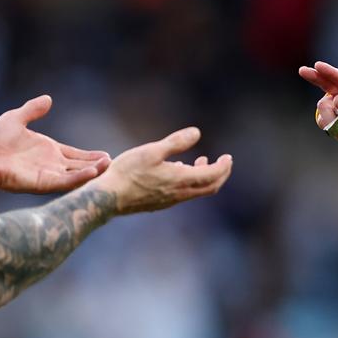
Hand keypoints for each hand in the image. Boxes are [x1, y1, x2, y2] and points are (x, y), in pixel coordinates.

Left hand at [0, 95, 110, 192]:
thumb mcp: (16, 118)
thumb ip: (33, 110)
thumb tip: (49, 99)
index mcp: (47, 151)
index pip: (74, 154)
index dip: (89, 156)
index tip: (106, 155)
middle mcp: (50, 164)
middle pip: (79, 166)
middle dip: (96, 165)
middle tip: (113, 163)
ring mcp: (47, 174)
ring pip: (76, 175)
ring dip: (92, 171)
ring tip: (107, 166)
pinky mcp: (42, 182)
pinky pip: (65, 182)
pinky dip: (79, 178)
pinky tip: (92, 172)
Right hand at [94, 127, 232, 213]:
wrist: (108, 197)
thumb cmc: (128, 172)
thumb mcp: (152, 150)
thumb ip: (176, 142)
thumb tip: (197, 133)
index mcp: (181, 180)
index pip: (213, 175)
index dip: (224, 166)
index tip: (228, 157)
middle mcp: (179, 194)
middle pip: (210, 187)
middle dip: (220, 174)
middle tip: (223, 162)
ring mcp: (170, 201)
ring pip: (197, 192)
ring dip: (204, 177)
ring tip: (199, 162)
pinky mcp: (160, 204)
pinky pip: (183, 194)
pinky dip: (190, 182)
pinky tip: (177, 171)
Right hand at [298, 60, 337, 157]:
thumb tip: (335, 99)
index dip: (329, 71)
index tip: (318, 65)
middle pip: (325, 82)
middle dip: (314, 77)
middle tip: (302, 70)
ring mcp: (333, 106)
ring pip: (323, 105)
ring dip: (331, 117)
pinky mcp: (327, 118)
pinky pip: (322, 119)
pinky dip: (331, 127)